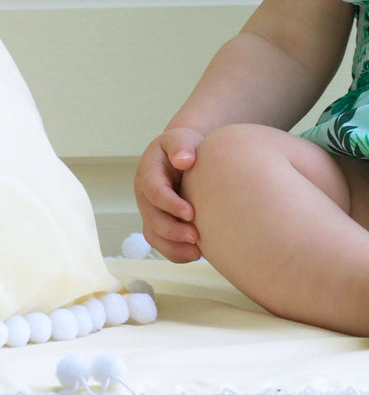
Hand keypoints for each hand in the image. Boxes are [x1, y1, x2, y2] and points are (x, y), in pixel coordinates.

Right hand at [133, 127, 204, 261]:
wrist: (182, 156)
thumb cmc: (183, 147)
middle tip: (196, 237)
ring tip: (196, 253)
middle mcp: (145, 196)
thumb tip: (184, 159)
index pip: (154, 191)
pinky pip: (162, 242)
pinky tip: (195, 255)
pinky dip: (175, 252)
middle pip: (153, 218)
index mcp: (148, 173)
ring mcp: (150, 211)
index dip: (170, 204)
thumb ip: (180, 145)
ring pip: (154, 235)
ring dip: (173, 247)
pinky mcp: (159, 223)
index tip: (191, 213)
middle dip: (172, 230)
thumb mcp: (180, 138)